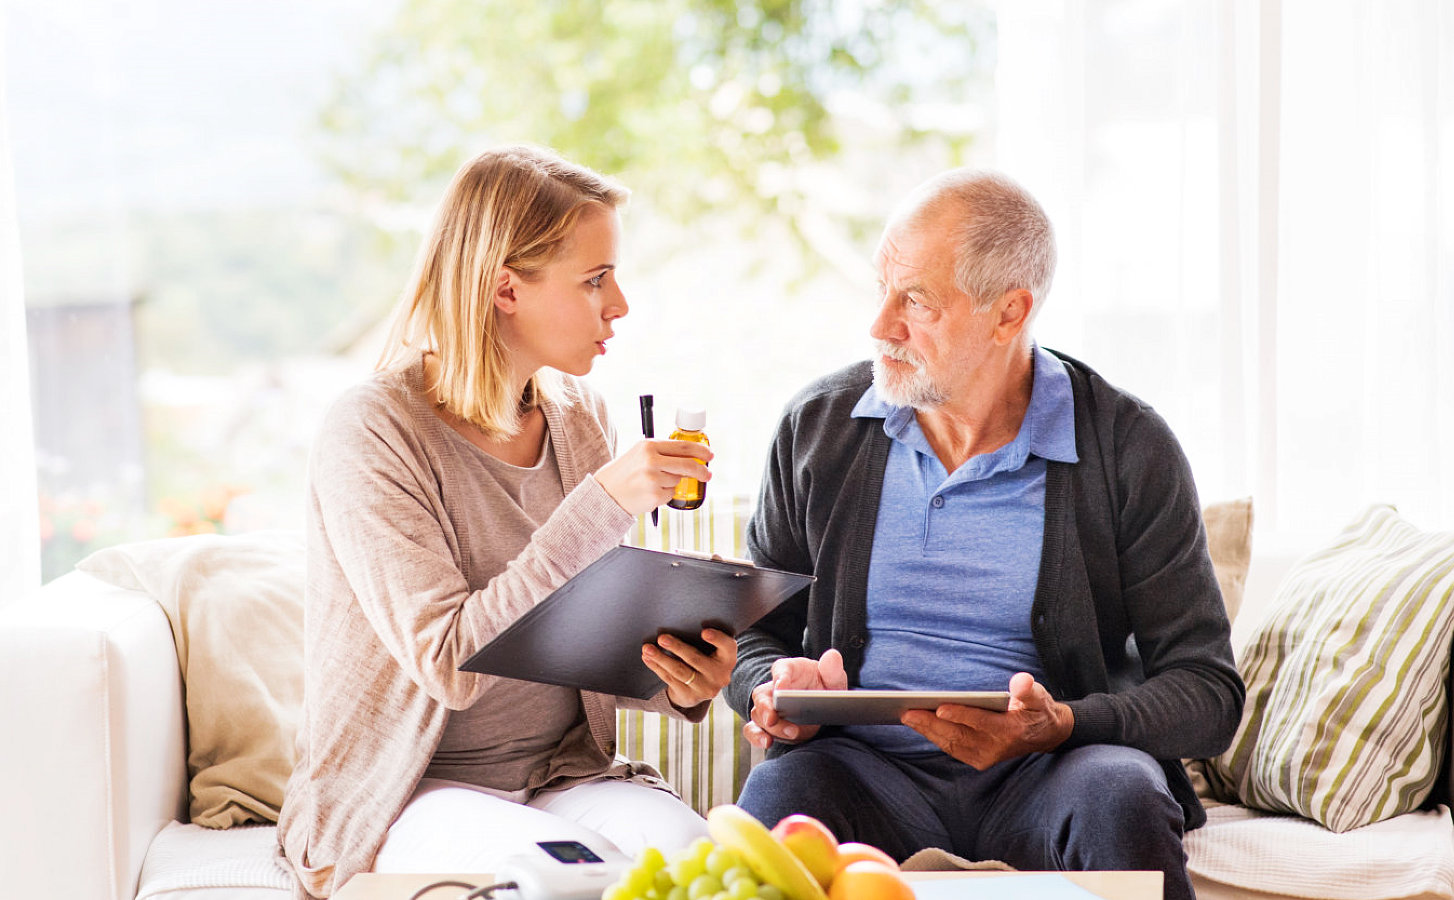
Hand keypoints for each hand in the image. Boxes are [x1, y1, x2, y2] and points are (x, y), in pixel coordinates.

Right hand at [596, 440, 712, 515]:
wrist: (605, 493)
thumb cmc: (624, 473)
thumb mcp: (640, 454)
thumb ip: (662, 452)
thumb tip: (691, 456)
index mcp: (649, 445)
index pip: (683, 446)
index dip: (700, 451)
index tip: (709, 455)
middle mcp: (651, 460)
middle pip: (688, 464)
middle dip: (702, 471)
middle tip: (707, 475)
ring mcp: (653, 478)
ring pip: (678, 480)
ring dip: (672, 483)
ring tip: (652, 483)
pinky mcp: (654, 495)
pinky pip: (670, 494)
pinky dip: (664, 495)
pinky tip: (649, 493)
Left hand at [642, 629, 736, 708]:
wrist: (703, 687)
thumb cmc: (707, 657)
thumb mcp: (713, 649)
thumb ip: (707, 638)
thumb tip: (679, 619)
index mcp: (728, 659)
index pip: (727, 646)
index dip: (717, 639)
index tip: (704, 632)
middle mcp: (720, 675)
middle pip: (696, 659)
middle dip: (677, 648)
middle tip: (662, 638)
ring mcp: (705, 688)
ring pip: (680, 671)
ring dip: (661, 659)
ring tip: (647, 648)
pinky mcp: (689, 696)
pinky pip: (670, 679)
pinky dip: (657, 667)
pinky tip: (647, 658)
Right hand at [742, 649, 847, 749]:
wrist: (821, 706)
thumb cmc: (824, 686)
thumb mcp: (833, 677)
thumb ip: (832, 668)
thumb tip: (832, 656)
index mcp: (788, 670)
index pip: (780, 670)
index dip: (779, 678)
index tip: (782, 689)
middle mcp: (772, 688)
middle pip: (762, 696)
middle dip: (767, 709)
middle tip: (775, 718)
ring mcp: (768, 708)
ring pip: (758, 716)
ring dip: (772, 727)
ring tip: (791, 733)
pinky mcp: (768, 726)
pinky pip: (754, 730)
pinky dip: (757, 737)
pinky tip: (767, 743)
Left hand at [900, 672, 1073, 769]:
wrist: (1045, 736)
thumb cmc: (1037, 710)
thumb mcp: (1039, 697)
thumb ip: (1029, 690)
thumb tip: (1021, 682)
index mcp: (1010, 730)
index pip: (980, 722)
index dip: (960, 714)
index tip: (940, 707)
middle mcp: (995, 747)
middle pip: (958, 735)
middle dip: (931, 724)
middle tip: (908, 712)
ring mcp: (985, 756)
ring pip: (951, 743)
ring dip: (928, 731)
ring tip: (907, 716)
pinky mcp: (978, 759)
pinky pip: (952, 748)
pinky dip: (935, 737)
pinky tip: (919, 725)